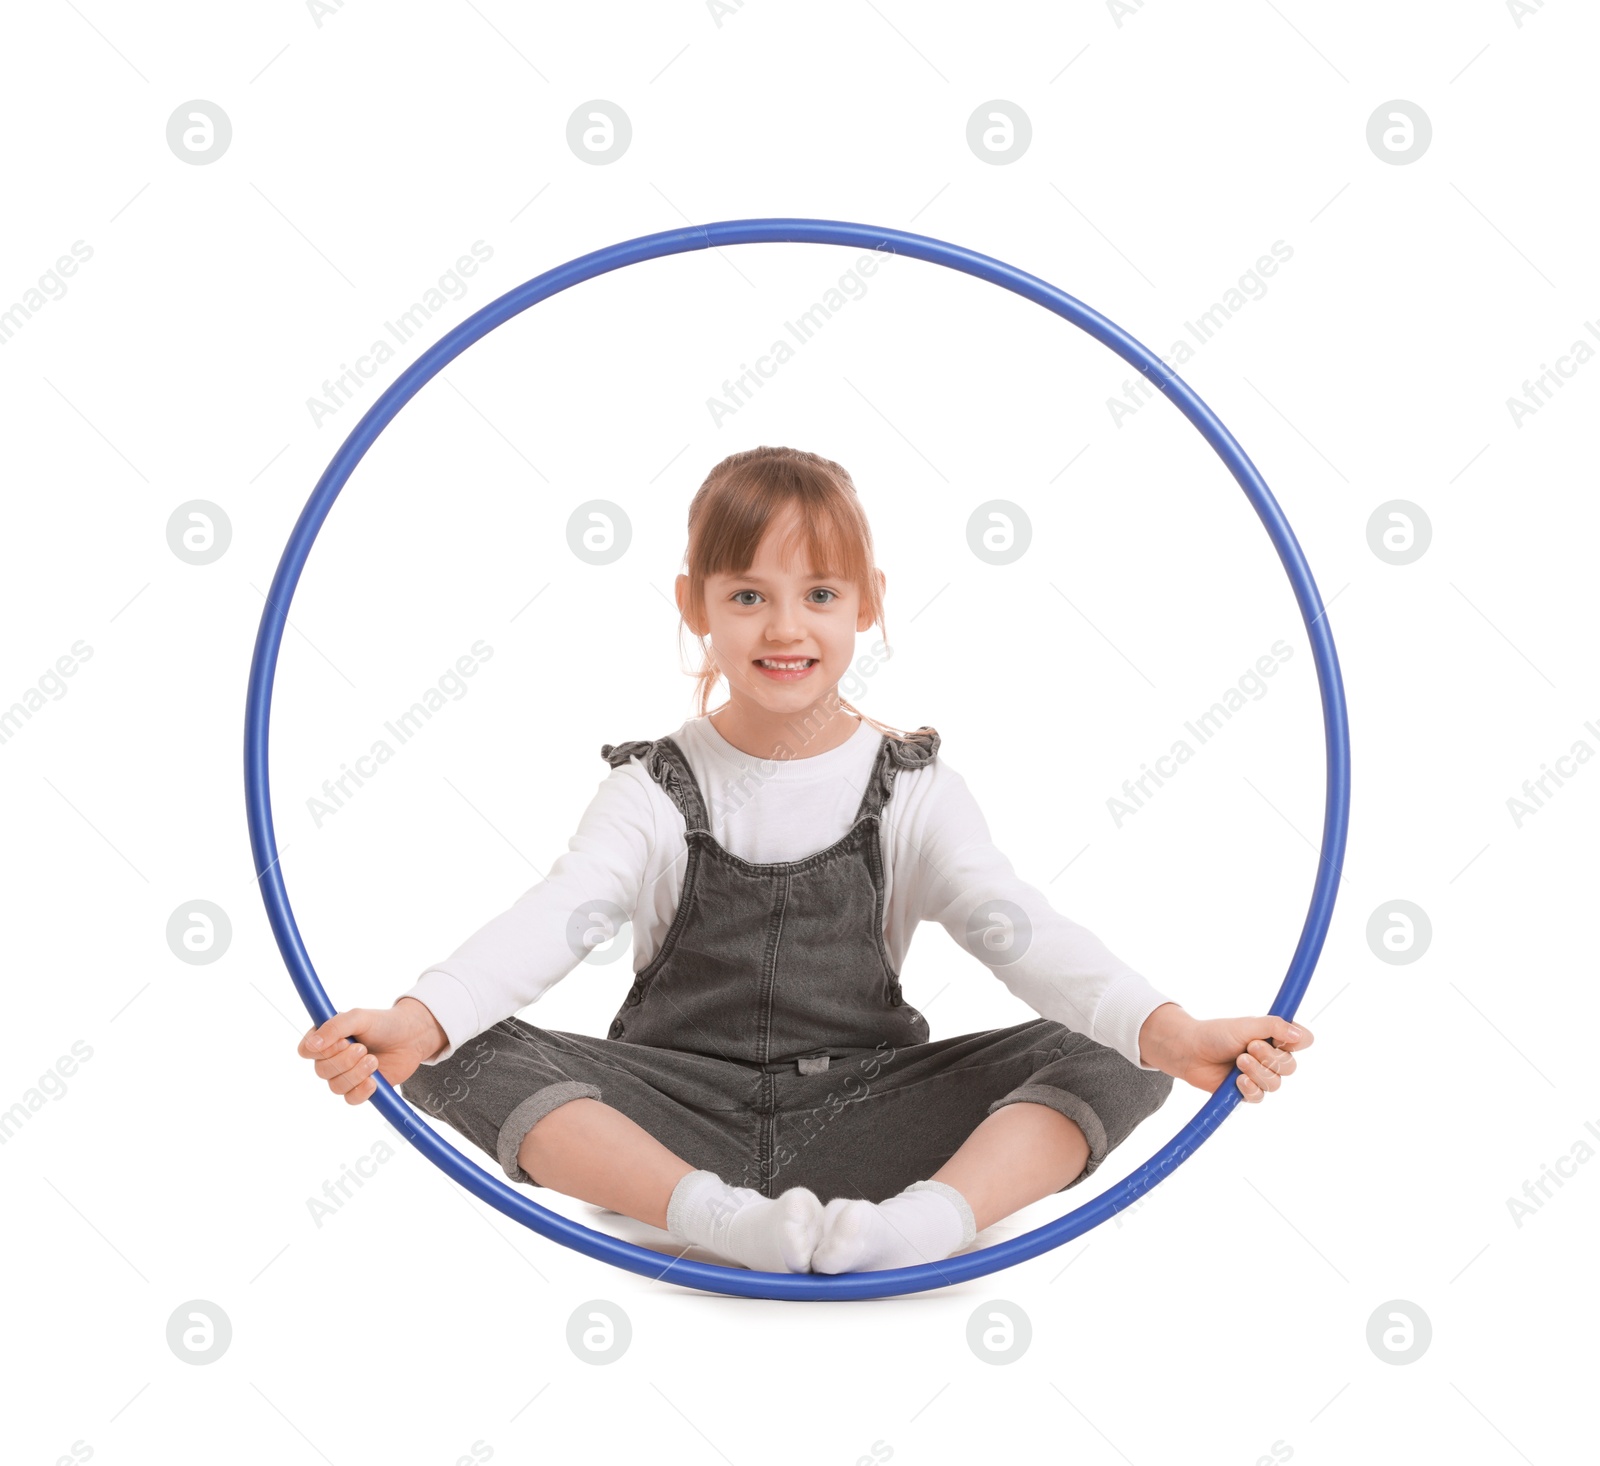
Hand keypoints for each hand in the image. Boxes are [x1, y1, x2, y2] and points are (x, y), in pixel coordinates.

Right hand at [297, 997, 446, 1105]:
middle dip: (344, 1060)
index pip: (306, 1050)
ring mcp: (346, 1075)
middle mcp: (332, 1058)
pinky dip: (361, 1091)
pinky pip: (350, 1099)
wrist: (412, 1037)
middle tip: (363, 1048)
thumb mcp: (359, 1017)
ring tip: (374, 1060)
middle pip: (321, 1071)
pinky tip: (374, 1081)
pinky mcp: (361, 1088)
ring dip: (356, 1074)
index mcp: (327, 1038)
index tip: (342, 1041)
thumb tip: (312, 1044)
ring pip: (336, 1086)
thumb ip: (335, 1026)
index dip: (320, 1050)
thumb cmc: (384, 1024)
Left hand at [1138, 1002, 1312, 1101]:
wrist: (1190, 1050)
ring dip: (1257, 1071)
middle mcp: (1271, 1057)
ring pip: (1276, 1083)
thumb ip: (1273, 1027)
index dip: (1299, 1042)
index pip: (1303, 1040)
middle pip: (1291, 1066)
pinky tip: (1237, 1080)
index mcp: (1275, 1037)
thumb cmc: (1216, 1033)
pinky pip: (1259, 1096)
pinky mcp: (1247, 1091)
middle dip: (1270, 1058)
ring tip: (1238, 1060)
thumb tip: (1299, 1035)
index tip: (1285, 1039)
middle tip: (1249, 1046)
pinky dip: (1250, 1088)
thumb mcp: (1245, 1025)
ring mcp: (1260, 1075)